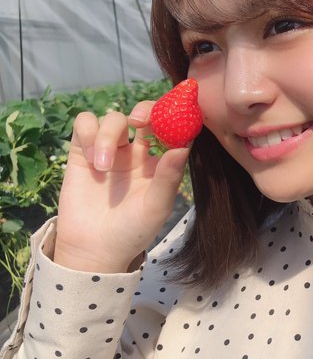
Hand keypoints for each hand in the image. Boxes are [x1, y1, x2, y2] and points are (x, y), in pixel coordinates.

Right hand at [53, 102, 189, 272]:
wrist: (94, 248)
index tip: (176, 113)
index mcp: (160, 163)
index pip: (172, 130)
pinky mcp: (83, 151)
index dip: (176, 118)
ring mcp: (111, 150)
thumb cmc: (133, 230)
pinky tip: (91, 159)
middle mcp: (138, 153)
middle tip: (139, 122)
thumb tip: (183, 148)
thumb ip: (170, 177)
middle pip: (145, 114)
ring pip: (114, 118)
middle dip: (144, 110)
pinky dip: (89, 133)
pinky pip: (85, 123)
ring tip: (104, 167)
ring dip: (108, 135)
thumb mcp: (157, 206)